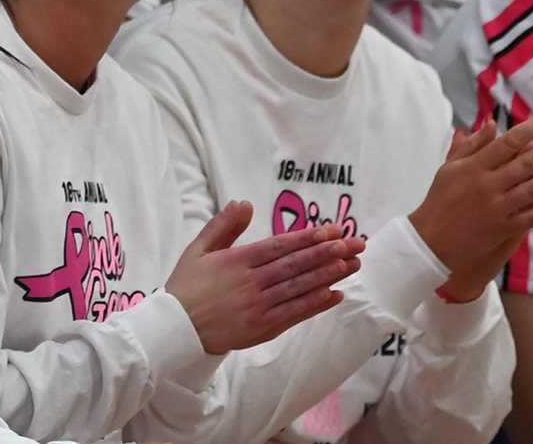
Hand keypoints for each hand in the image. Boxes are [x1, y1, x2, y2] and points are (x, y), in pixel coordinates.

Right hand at [164, 202, 366, 354]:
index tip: (332, 229)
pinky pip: (294, 314)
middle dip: (329, 252)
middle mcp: (252, 283)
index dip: (308, 237)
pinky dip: (315, 304)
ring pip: (300, 288)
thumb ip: (223, 225)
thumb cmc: (186, 287)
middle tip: (355, 243)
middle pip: (297, 265)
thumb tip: (244, 203)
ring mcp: (259, 307)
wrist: (176, 330)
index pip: (280, 245)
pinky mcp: (262, 328)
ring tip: (352, 264)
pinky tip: (334, 294)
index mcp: (237, 261)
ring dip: (328, 276)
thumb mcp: (198, 249)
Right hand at [408, 110, 532, 300]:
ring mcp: (498, 207)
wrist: (431, 240)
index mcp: (475, 165)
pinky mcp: (504, 228)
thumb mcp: (450, 166)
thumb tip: (491, 122)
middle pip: (529, 162)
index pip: (510, 141)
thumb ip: (473, 145)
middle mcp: (489, 184)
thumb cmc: (440, 199)